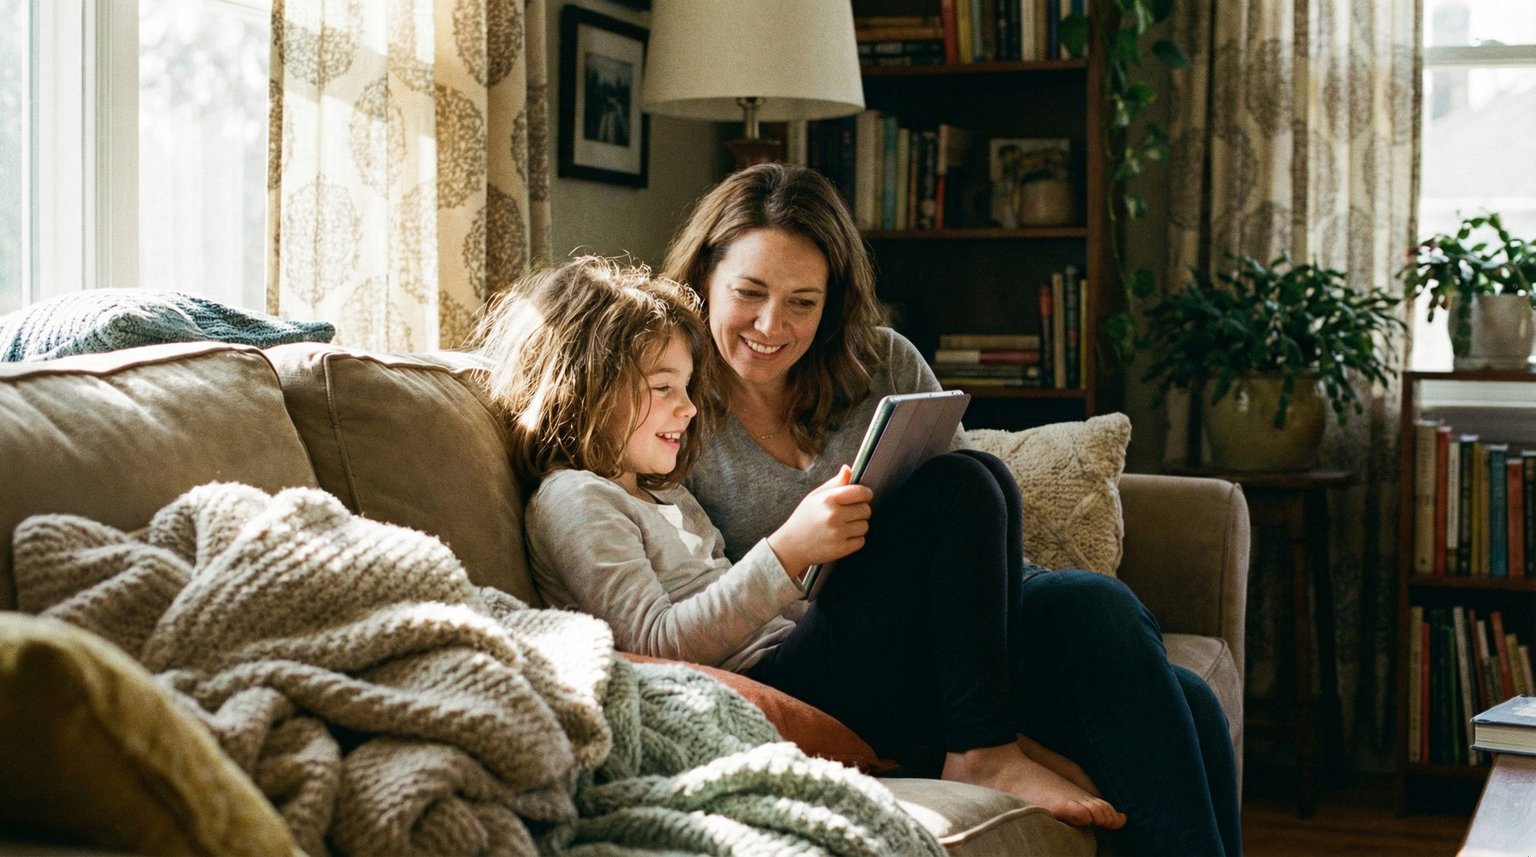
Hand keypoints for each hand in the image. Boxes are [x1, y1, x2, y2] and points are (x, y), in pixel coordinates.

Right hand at [767, 465, 872, 579]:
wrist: (790, 546)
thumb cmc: (803, 519)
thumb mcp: (815, 496)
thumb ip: (834, 483)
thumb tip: (848, 469)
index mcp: (828, 499)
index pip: (860, 492)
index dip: (866, 494)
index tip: (865, 497)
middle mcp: (834, 515)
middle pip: (866, 510)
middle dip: (861, 511)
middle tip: (849, 514)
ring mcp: (837, 533)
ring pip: (865, 526)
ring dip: (858, 526)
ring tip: (843, 527)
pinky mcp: (840, 549)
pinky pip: (861, 541)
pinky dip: (855, 540)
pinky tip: (842, 537)